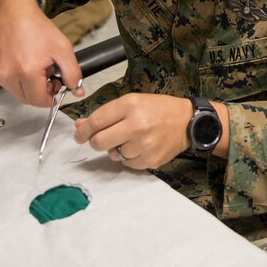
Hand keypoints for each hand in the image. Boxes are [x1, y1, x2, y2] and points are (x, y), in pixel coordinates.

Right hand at [0, 0, 83, 106]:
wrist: (13, 12)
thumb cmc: (37, 28)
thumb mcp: (63, 49)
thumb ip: (73, 73)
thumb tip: (78, 91)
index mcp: (27, 71)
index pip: (40, 101)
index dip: (51, 96)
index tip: (55, 84)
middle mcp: (9, 75)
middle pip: (28, 99)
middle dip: (41, 92)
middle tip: (47, 74)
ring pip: (17, 93)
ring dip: (29, 86)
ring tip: (35, 66)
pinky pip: (6, 84)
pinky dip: (17, 79)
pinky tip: (22, 63)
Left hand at [74, 93, 192, 168]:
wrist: (187, 122)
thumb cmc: (159, 109)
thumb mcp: (132, 102)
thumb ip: (106, 114)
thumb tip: (80, 126)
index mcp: (130, 105)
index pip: (96, 121)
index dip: (83, 130)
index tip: (79, 135)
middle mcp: (137, 125)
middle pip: (99, 142)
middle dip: (96, 142)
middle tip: (102, 139)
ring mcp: (144, 145)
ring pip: (113, 155)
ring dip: (116, 149)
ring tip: (131, 139)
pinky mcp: (150, 160)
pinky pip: (127, 164)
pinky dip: (129, 157)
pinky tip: (140, 146)